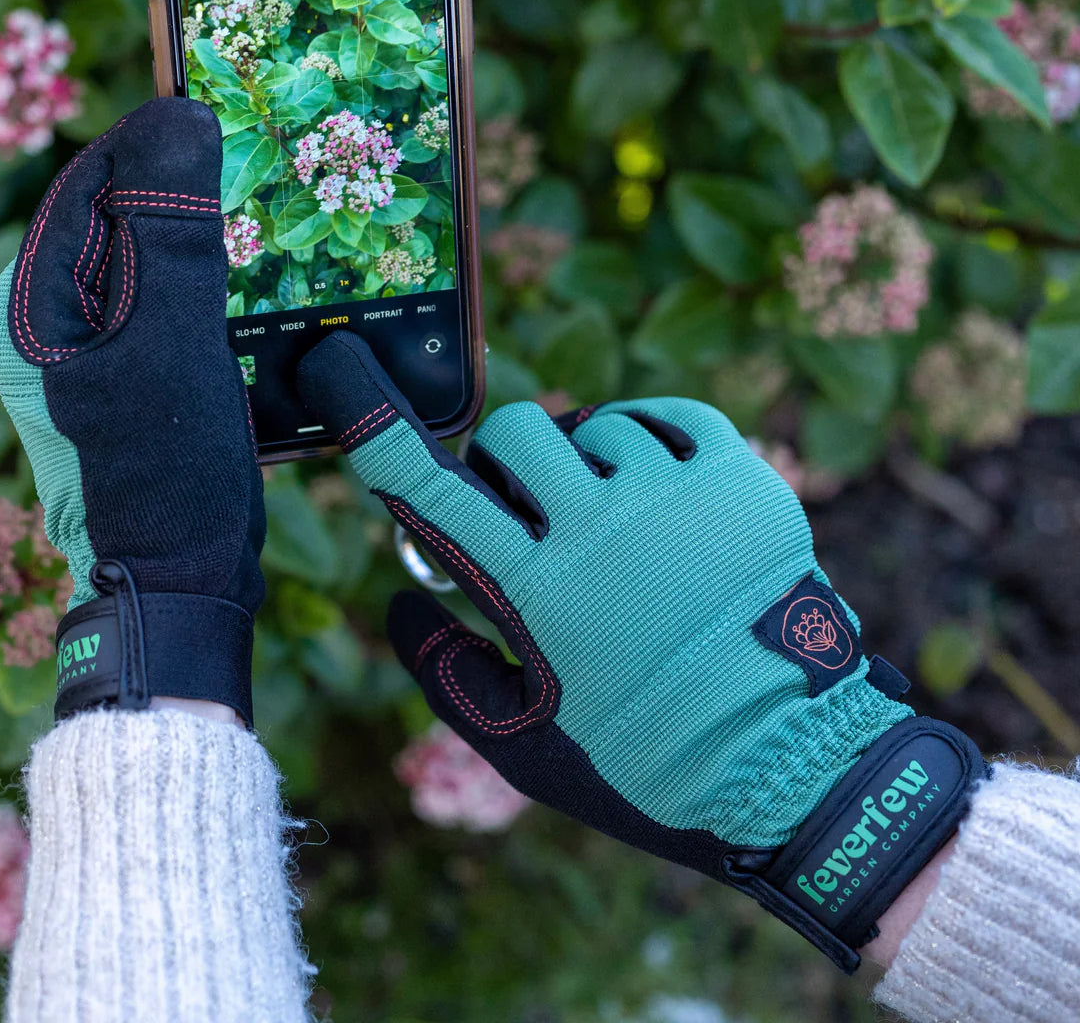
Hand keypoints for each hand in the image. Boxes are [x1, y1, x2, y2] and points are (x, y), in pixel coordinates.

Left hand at [0, 98, 263, 726]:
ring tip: (275, 225)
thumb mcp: (172, 340)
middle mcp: (46, 321)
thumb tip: (177, 113)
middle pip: (120, 220)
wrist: (176, 586)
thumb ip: (169, 229)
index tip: (236, 120)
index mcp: (29, 303)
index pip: (90, 182)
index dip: (160, 145)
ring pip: (152, 264)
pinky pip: (170, 309)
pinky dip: (215, 291)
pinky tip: (262, 290)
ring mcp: (87, 355)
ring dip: (209, 242)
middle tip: (269, 173)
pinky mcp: (128, 382)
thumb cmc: (164, 468)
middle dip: (190, 196)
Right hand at [297, 331, 982, 971]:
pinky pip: (673, 418)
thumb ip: (443, 669)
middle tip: (533, 517)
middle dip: (506, 466)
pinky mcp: (744, 483)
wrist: (794, 769)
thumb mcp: (522, 743)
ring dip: (585, 466)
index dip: (375, 421)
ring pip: (594, 426)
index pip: (433, 484)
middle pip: (516, 430)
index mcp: (537, 587)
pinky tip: (659, 492)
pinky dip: (652, 443)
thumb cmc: (642, 762)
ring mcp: (677, 497)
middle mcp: (601, 526)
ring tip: (619, 529)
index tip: (340, 364)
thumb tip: (402, 604)